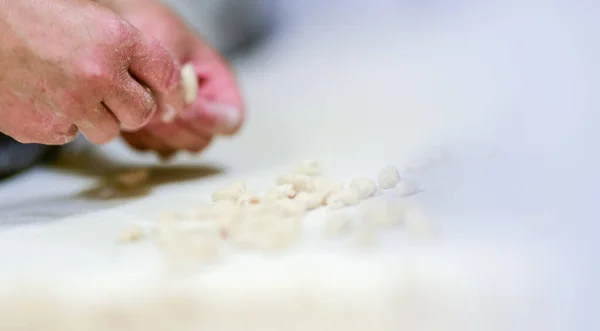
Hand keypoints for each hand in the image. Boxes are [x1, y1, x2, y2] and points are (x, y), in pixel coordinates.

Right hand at [0, 0, 185, 144]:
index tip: (175, 102)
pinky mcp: (46, 128)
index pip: (167, 75)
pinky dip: (64, 123)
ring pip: (109, 132)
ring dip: (99, 119)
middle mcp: (100, 75)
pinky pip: (71, 136)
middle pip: (142, 113)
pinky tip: (47, 98)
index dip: (175, 92)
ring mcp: (72, 105)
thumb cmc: (27, 14)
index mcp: (116, 39)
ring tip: (74, 93)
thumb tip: (155, 78)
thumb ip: (124, 46)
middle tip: (117, 98)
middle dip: (134, 108)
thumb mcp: (86, 15)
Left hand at [109, 1, 244, 157]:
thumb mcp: (168, 40)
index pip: (231, 121)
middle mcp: (203, 109)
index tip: (185, 108)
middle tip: (157, 111)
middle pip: (201, 141)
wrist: (126, 24)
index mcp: (219, 85)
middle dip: (177, 128)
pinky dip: (139, 136)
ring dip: (155, 134)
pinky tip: (129, 112)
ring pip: (176, 148)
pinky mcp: (155, 130)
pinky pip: (151, 147)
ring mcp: (179, 123)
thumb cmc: (152, 24)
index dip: (211, 120)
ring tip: (140, 108)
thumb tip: (176, 112)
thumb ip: (175, 76)